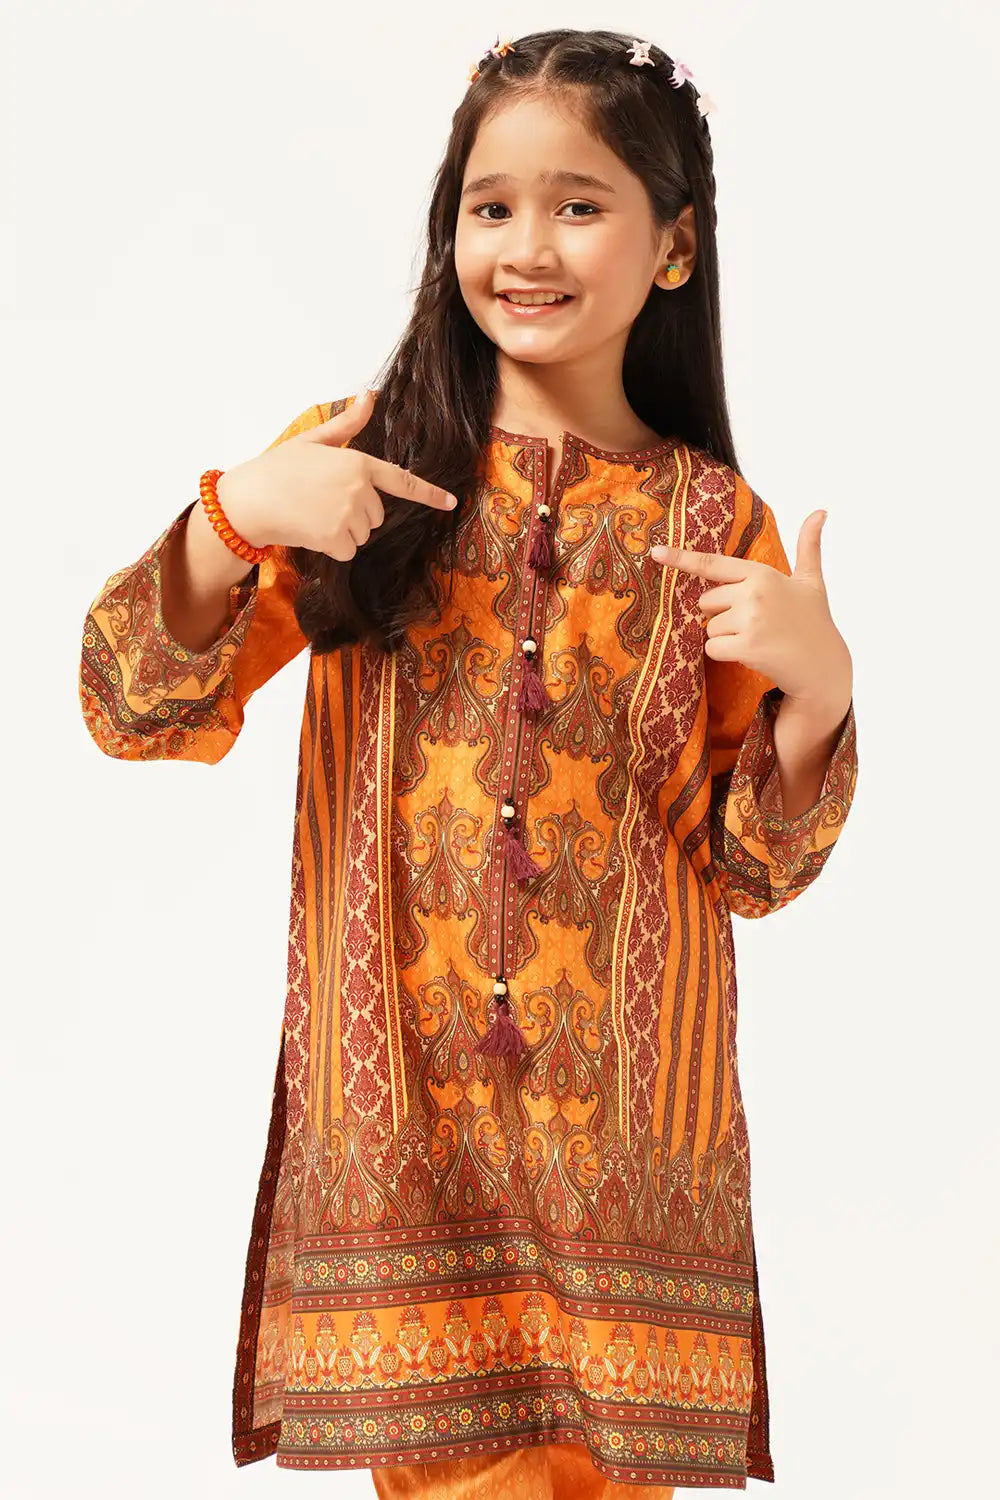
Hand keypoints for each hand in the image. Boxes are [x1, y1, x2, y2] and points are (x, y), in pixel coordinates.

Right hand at [218, 388, 457, 561]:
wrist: (248, 500)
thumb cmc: (277, 469)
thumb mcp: (312, 441)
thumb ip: (346, 426)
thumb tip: (368, 396)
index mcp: (357, 462)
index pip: (402, 481)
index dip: (430, 494)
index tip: (451, 503)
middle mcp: (359, 488)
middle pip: (376, 514)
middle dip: (356, 512)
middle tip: (322, 501)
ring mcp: (349, 514)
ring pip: (363, 534)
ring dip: (344, 531)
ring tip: (314, 514)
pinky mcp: (336, 538)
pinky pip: (348, 550)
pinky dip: (333, 547)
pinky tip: (312, 531)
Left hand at [650, 511, 852, 716]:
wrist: (823, 666)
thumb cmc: (814, 621)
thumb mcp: (811, 581)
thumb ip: (809, 546)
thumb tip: (821, 511)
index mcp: (762, 573)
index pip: (713, 564)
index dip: (681, 558)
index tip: (655, 553)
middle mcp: (754, 592)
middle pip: (706, 602)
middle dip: (722, 614)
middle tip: (754, 623)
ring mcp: (750, 619)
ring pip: (709, 627)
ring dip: (726, 637)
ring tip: (758, 639)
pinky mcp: (746, 646)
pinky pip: (712, 648)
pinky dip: (725, 654)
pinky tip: (752, 654)